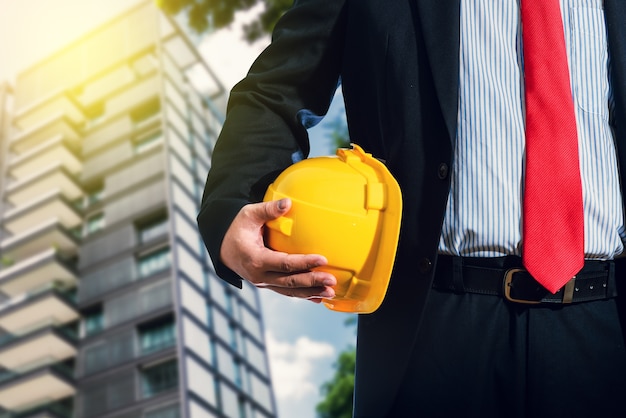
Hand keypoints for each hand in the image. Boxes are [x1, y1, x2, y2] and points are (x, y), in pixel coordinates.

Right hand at [220, 198, 336, 301]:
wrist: (223, 247)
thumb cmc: (237, 228)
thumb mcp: (248, 215)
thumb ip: (268, 210)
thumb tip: (288, 203)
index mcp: (255, 259)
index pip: (284, 263)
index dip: (304, 262)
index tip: (323, 259)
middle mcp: (259, 275)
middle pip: (290, 281)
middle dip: (312, 282)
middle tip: (332, 281)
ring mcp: (263, 282)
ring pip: (290, 291)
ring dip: (311, 293)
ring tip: (330, 293)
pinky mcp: (268, 284)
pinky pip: (287, 292)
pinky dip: (303, 296)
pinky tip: (318, 298)